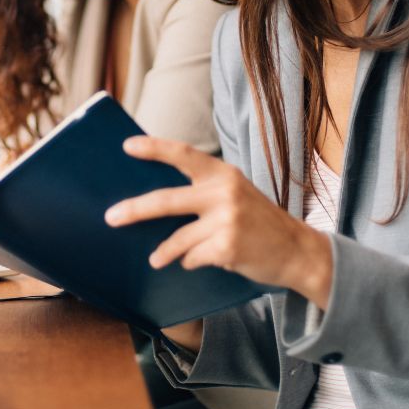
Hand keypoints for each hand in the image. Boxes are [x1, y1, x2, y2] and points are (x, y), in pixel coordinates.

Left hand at [105, 136, 333, 308]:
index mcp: (223, 173)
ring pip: (178, 239)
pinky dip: (192, 262)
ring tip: (156, 259)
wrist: (297, 251)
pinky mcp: (227, 248)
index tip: (127, 146)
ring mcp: (226, 220)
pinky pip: (193, 257)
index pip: (183, 154)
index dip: (153, 148)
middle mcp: (224, 192)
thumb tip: (156, 199)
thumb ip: (204, 190)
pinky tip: (201, 261)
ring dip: (163, 252)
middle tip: (111, 217)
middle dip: (134, 209)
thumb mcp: (235, 193)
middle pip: (167, 200)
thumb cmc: (258, 221)